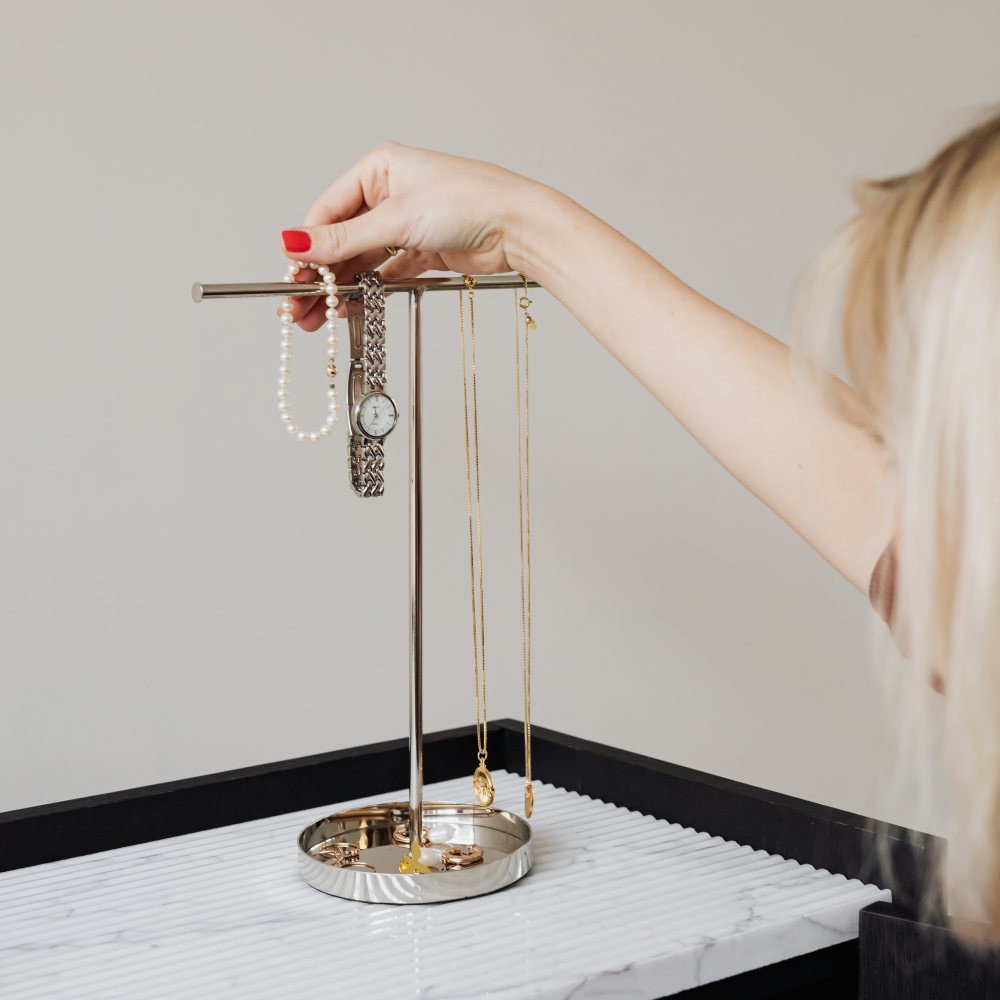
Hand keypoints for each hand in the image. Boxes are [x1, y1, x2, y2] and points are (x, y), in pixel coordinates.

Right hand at [278, 141, 540, 330]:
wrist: (519, 227)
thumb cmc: (469, 202)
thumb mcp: (397, 220)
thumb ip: (344, 238)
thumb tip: (295, 243)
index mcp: (379, 169)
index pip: (328, 211)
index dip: (308, 247)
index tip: (291, 277)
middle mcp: (390, 193)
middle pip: (342, 239)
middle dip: (319, 275)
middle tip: (297, 307)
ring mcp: (407, 223)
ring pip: (362, 259)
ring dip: (340, 288)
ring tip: (318, 318)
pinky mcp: (423, 249)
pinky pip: (385, 272)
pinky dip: (368, 290)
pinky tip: (350, 308)